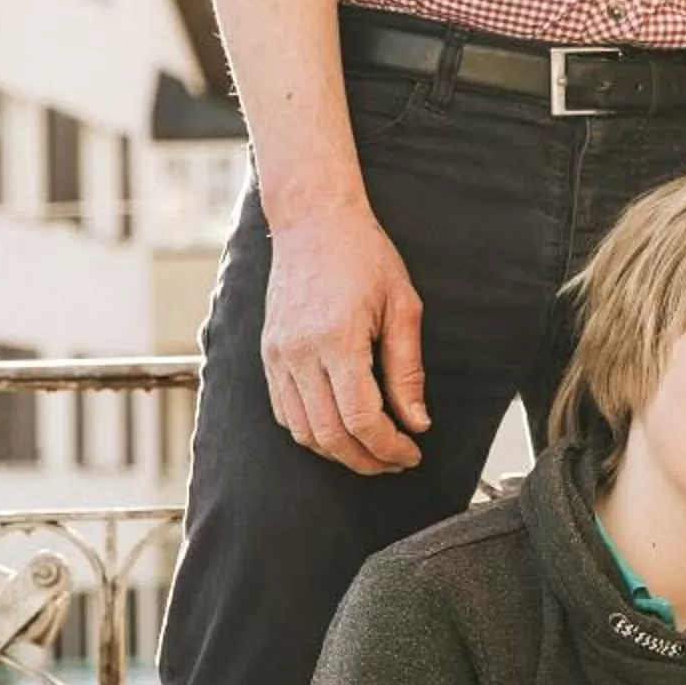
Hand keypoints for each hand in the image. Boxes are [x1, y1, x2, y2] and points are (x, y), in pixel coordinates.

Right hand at [261, 204, 428, 472]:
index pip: (362, 419)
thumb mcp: (403, 306)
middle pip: (330, 435)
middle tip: (396, 462)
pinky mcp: (268, 355)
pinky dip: (312, 432)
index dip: (389, 447)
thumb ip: (407, 369)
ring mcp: (278, 356)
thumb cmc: (366, 256)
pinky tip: (340, 429)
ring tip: (372, 451)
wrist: (313, 222)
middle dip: (367, 459)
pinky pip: (284, 412)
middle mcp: (300, 353)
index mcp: (338, 340)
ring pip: (303, 431)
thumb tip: (417, 422)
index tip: (411, 454)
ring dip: (338, 452)